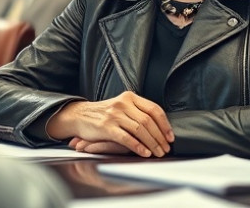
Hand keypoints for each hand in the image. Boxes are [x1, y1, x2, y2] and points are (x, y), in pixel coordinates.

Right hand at [47, 91, 172, 157]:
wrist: (79, 115)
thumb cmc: (103, 114)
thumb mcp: (121, 106)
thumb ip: (137, 112)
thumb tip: (160, 129)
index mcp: (130, 97)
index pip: (154, 109)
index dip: (164, 124)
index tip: (170, 137)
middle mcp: (123, 103)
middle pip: (148, 121)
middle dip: (160, 137)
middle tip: (165, 148)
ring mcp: (114, 115)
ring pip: (140, 130)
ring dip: (152, 143)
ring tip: (157, 152)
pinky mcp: (106, 127)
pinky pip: (126, 138)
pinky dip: (138, 147)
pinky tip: (144, 153)